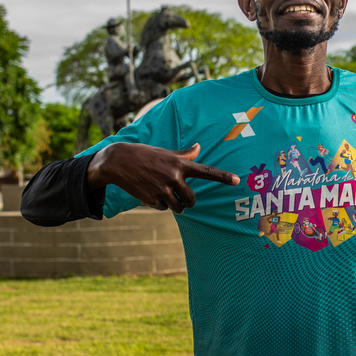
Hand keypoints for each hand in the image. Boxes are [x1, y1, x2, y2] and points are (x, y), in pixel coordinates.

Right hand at [87, 142, 238, 212]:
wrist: (118, 162)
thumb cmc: (144, 155)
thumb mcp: (165, 152)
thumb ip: (184, 154)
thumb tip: (199, 147)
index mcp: (180, 164)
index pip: (206, 172)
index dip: (222, 177)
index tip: (237, 181)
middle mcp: (174, 177)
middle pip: (192, 200)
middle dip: (188, 202)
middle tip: (181, 198)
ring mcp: (163, 189)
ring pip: (179, 207)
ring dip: (174, 205)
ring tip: (163, 194)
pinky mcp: (153, 199)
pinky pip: (163, 208)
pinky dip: (160, 205)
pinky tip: (150, 194)